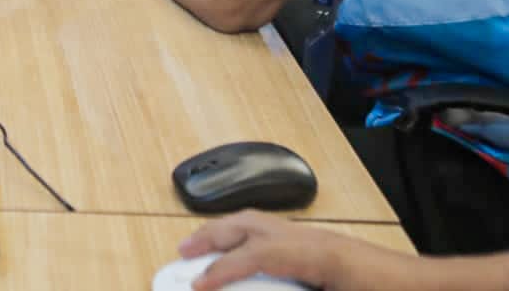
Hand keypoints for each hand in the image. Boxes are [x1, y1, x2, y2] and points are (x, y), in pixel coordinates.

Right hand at [178, 211, 422, 290]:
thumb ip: (295, 287)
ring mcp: (321, 238)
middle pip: (250, 224)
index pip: (257, 254)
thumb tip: (261, 284)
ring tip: (199, 250)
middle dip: (211, 238)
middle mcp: (315, 238)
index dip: (222, 271)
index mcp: (319, 255)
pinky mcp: (327, 247)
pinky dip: (248, 240)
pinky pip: (277, 234)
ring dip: (227, 234)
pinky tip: (243, 260)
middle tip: (181, 255)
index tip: (196, 287)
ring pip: (261, 223)